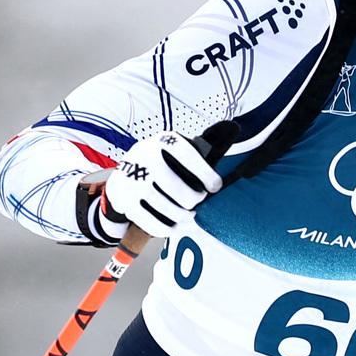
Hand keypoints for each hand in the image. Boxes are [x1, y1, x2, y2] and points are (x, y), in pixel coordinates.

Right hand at [95, 131, 221, 242]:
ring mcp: (131, 180)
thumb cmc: (159, 164)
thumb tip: (234, 128)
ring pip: (165, 207)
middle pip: (175, 187)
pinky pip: (151, 222)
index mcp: (161, 141)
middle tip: (197, 201)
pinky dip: (166, 228)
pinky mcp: (125, 202)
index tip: (216, 187)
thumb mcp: (174, 149)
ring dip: (182, 216)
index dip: (204, 172)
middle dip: (192, 199)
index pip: (185, 153)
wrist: (122, 178)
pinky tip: (175, 225)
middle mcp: (143, 156)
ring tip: (189, 215)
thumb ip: (201, 145)